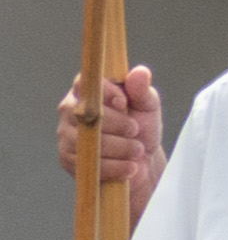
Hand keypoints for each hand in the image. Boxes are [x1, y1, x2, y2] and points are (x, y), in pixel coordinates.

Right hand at [54, 66, 158, 210]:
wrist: (141, 161)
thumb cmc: (142, 128)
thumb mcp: (148, 107)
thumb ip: (142, 91)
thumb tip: (140, 72)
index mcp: (88, 91)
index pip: (85, 83)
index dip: (104, 92)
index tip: (124, 103)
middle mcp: (70, 109)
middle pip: (84, 112)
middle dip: (117, 124)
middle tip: (136, 131)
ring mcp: (66, 134)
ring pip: (86, 139)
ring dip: (119, 147)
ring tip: (137, 150)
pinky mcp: (67, 158)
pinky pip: (87, 162)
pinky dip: (114, 166)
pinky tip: (130, 166)